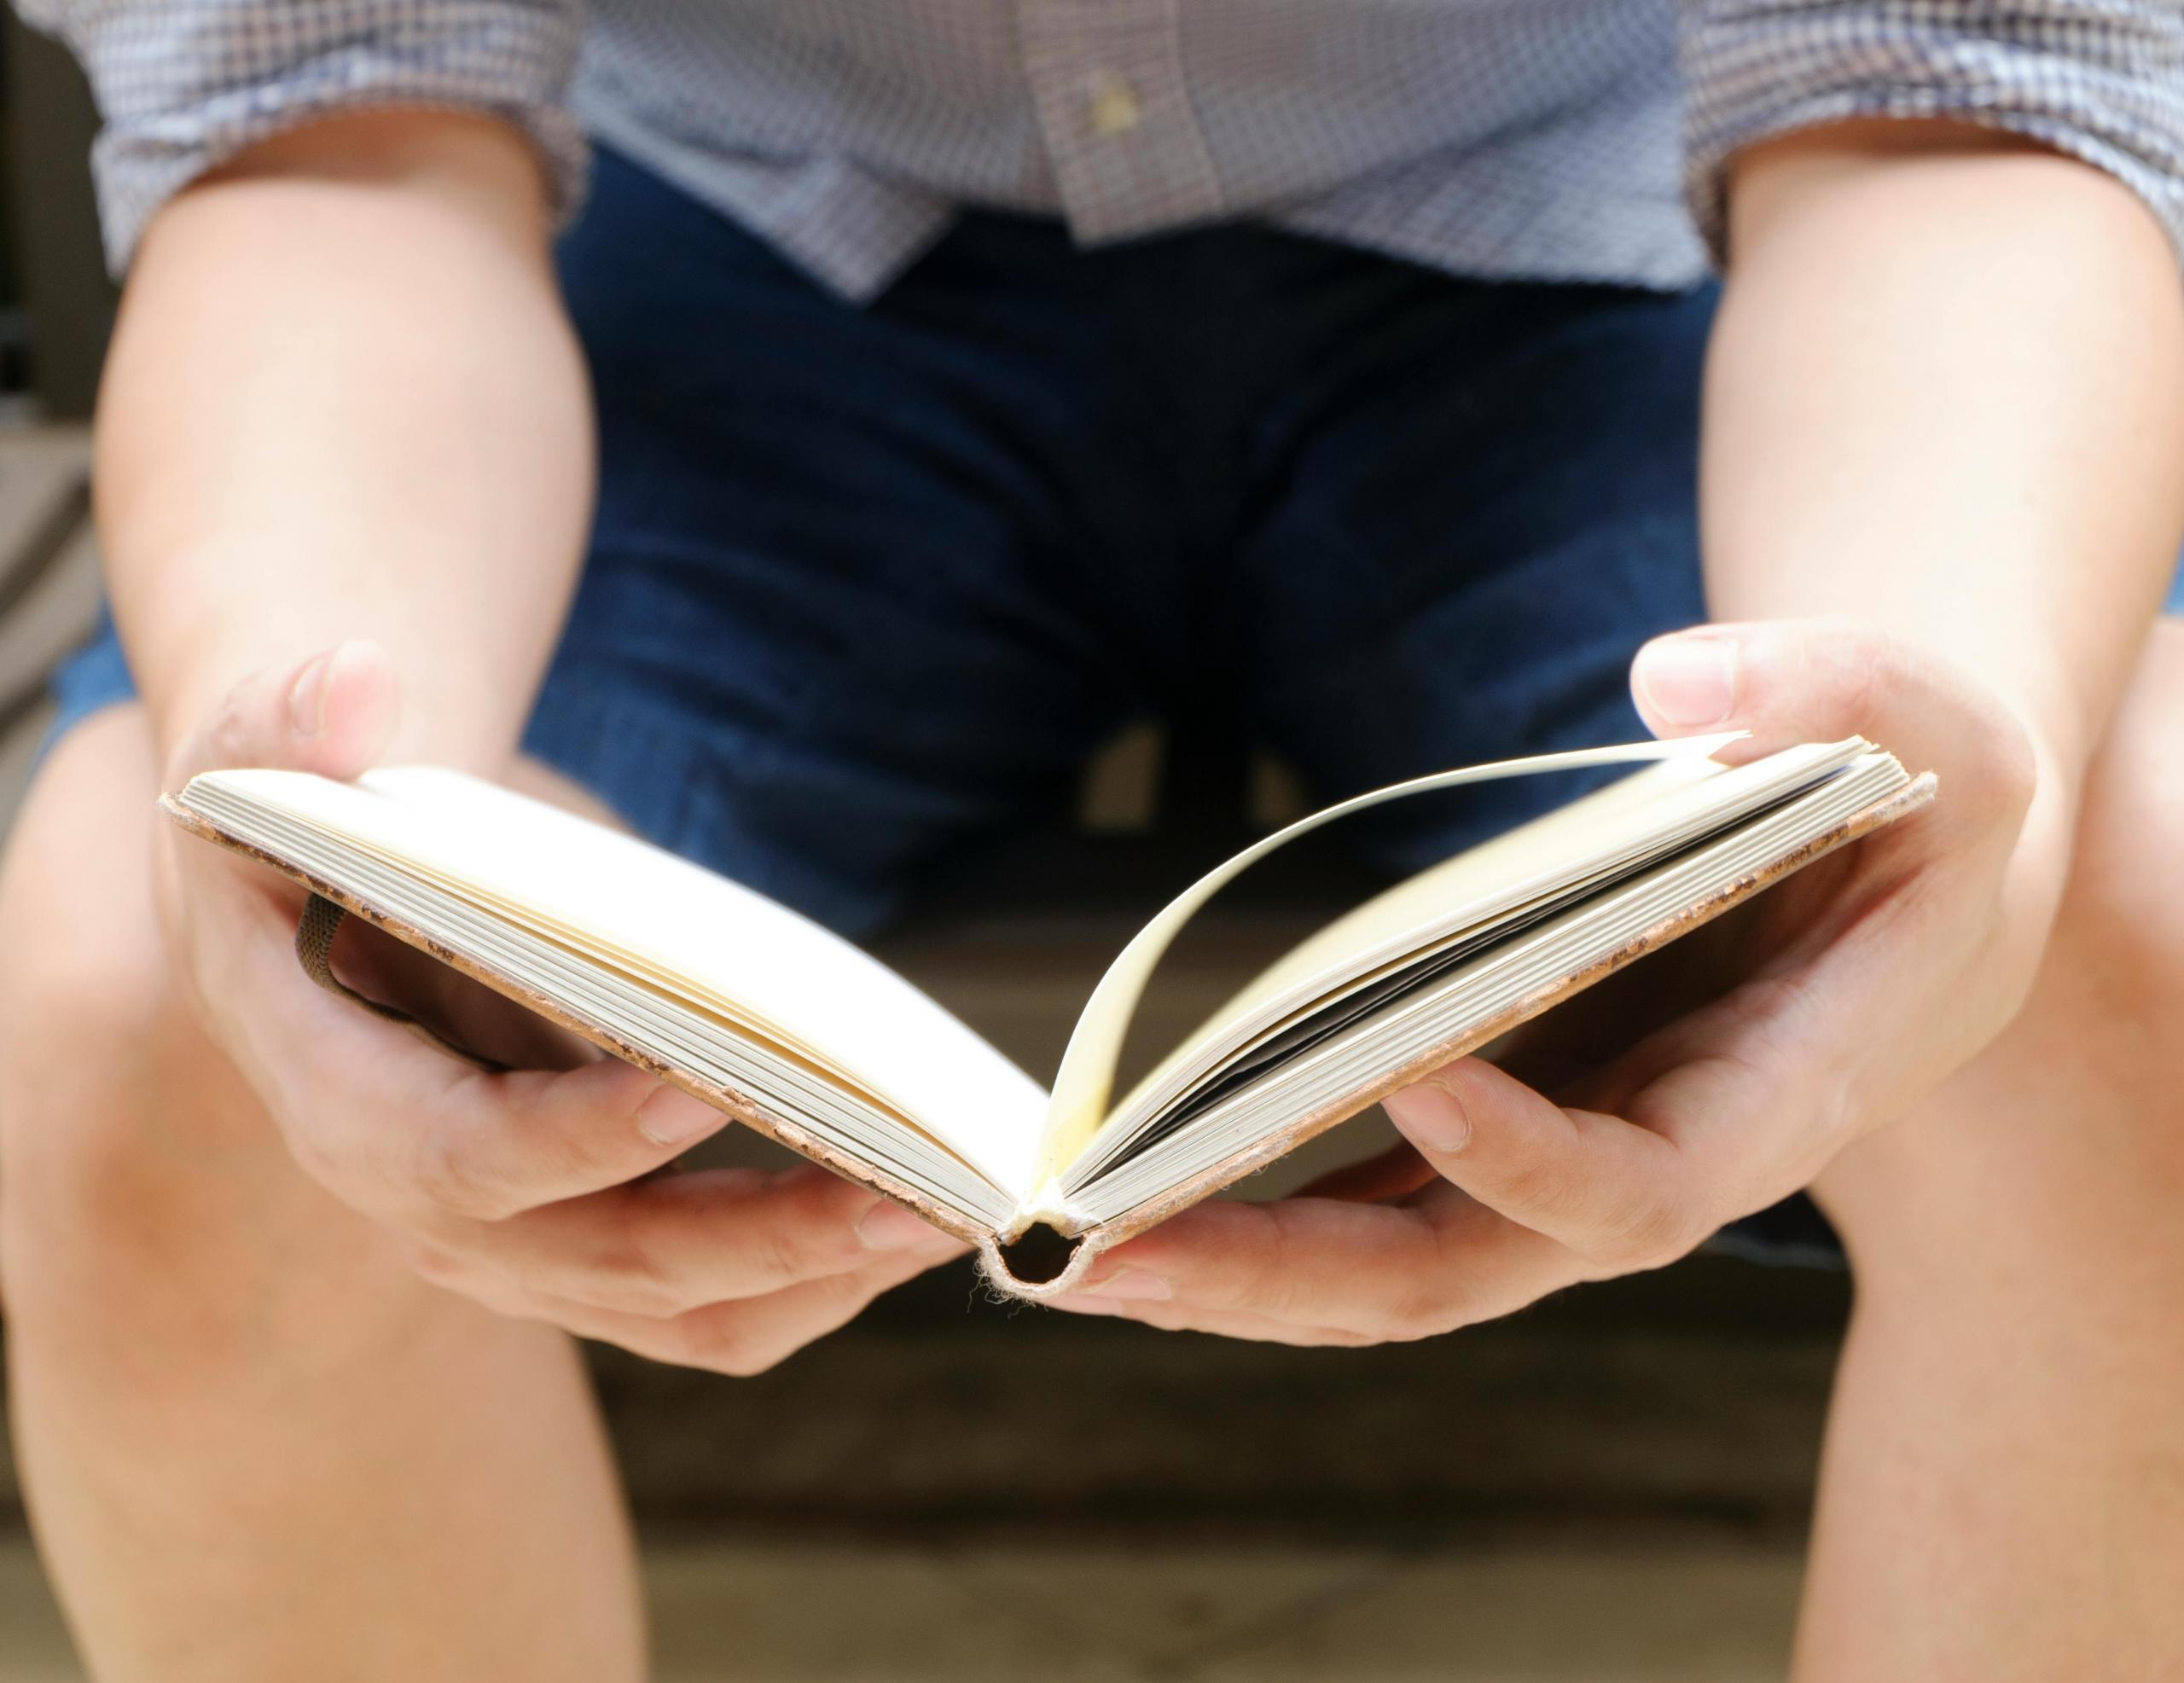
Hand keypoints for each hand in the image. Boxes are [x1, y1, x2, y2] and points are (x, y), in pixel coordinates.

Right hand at [157, 642, 962, 1373]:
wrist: (326, 937)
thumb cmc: (303, 859)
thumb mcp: (255, 784)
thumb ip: (281, 733)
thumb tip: (351, 679)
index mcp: (351, 1111)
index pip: (466, 1158)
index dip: (576, 1136)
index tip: (692, 1091)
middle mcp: (441, 1217)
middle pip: (612, 1259)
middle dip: (763, 1234)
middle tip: (906, 1198)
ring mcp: (527, 1254)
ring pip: (685, 1311)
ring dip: (820, 1275)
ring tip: (945, 1214)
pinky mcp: (596, 1255)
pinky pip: (714, 1311)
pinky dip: (814, 1282)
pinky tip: (908, 1221)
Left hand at [1053, 616, 2058, 1344]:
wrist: (1898, 893)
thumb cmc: (1928, 823)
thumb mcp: (1952, 737)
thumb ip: (1849, 693)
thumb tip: (1673, 686)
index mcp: (1765, 1104)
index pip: (1637, 1191)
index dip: (1534, 1158)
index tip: (1418, 1073)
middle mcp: (1640, 1163)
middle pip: (1453, 1272)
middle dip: (1281, 1276)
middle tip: (1102, 1259)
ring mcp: (1552, 1156)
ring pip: (1382, 1262)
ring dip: (1225, 1268)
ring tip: (1059, 1252)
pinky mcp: (1492, 1123)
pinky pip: (1362, 1195)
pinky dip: (1251, 1210)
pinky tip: (1129, 1195)